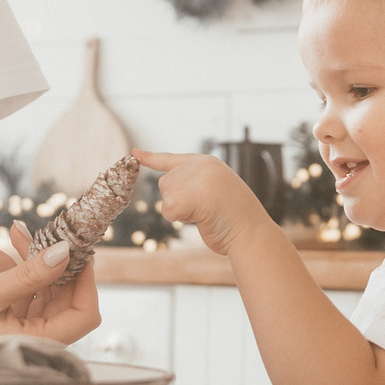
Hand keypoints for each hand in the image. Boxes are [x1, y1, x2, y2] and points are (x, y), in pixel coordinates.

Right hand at [0, 221, 101, 343]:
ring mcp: (21, 329)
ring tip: (10, 231)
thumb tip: (66, 253)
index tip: (78, 248)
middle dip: (53, 260)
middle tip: (42, 229)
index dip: (86, 280)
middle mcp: (35, 339)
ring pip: (41, 290)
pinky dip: (10, 270)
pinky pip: (20, 292)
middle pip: (63, 297)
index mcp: (36, 342)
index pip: (83, 314)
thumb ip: (28, 275)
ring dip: (28, 260)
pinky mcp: (6, 321)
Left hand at [133, 151, 274, 255]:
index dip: (151, 158)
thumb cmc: (235, 218)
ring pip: (166, 197)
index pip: (172, 159)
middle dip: (179, 201)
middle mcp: (199, 165)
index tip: (135, 153)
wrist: (250, 231)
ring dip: (182, 211)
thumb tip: (171, 200)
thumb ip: (195, 186)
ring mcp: (194, 177)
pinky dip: (180, 218)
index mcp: (207, 163)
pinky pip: (168, 209)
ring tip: (207, 212)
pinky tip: (202, 216)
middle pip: (166, 184)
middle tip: (207, 208)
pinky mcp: (185, 193)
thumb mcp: (215, 193)